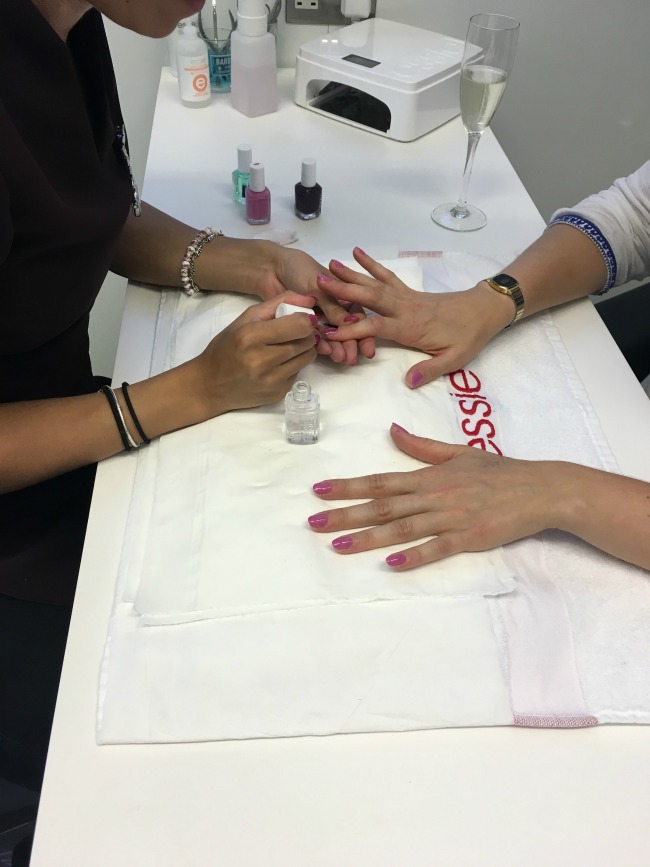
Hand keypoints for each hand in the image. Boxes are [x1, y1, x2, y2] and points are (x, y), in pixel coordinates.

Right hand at [192, 293, 317, 416]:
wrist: (210, 386)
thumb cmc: (226, 348)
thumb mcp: (245, 319)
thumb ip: (277, 304)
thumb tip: (309, 300)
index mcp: (251, 336)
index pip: (300, 325)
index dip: (305, 320)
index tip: (298, 319)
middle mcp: (262, 360)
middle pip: (307, 341)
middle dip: (305, 334)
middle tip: (294, 333)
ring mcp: (271, 380)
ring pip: (308, 357)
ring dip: (303, 349)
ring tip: (286, 347)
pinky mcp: (278, 393)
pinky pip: (299, 372)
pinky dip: (293, 365)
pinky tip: (277, 364)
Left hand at [250, 242, 375, 365]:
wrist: (271, 268)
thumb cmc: (299, 269)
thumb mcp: (318, 284)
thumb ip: (332, 304)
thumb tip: (350, 323)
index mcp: (344, 295)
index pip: (357, 316)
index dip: (364, 331)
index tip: (367, 348)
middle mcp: (334, 309)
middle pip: (346, 329)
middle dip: (350, 345)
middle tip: (350, 359)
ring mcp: (319, 318)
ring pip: (332, 336)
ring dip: (337, 348)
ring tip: (339, 359)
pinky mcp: (304, 326)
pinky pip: (315, 338)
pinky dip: (320, 345)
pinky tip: (325, 352)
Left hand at [308, 424, 561, 568]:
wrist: (540, 489)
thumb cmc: (499, 471)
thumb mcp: (458, 452)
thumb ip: (422, 447)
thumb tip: (392, 430)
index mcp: (429, 476)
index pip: (381, 481)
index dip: (348, 485)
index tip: (319, 490)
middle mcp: (434, 496)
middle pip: (382, 506)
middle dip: (345, 514)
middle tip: (314, 523)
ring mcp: (450, 518)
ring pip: (402, 528)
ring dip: (368, 538)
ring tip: (339, 545)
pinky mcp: (468, 538)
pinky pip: (436, 549)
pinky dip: (413, 556)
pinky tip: (390, 564)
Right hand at [316, 248, 514, 386]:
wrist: (485, 310)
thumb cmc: (469, 336)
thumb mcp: (455, 359)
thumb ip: (431, 370)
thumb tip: (409, 381)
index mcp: (411, 328)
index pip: (376, 327)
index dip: (351, 330)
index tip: (328, 331)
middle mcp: (405, 309)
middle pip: (370, 298)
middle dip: (344, 291)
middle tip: (319, 283)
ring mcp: (406, 297)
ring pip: (375, 284)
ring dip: (351, 275)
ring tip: (329, 265)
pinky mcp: (409, 292)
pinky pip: (387, 277)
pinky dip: (372, 264)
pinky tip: (358, 253)